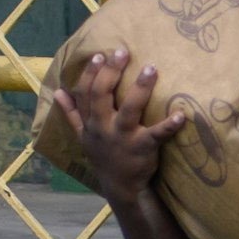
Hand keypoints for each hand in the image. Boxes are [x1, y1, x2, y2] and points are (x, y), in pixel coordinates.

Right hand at [48, 48, 187, 205]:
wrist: (120, 187)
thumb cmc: (104, 156)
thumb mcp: (82, 136)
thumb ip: (71, 113)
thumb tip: (58, 92)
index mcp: (90, 122)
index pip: (85, 93)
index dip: (90, 73)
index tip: (99, 55)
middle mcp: (103, 128)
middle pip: (102, 95)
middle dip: (111, 72)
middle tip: (122, 51)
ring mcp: (123, 138)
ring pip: (129, 109)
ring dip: (140, 88)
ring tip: (150, 68)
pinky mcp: (143, 148)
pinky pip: (156, 135)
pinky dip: (169, 125)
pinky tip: (180, 115)